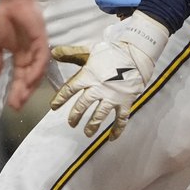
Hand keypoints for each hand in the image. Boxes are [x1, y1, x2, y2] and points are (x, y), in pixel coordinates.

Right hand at [0, 0, 47, 110]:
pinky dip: (36, 70)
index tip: (11, 105)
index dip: (16, 91)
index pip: (20, 78)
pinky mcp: (42, 41)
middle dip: (23, 93)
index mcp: (21, 57)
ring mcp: (37, 49)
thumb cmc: (3, 19)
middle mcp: (31, 56)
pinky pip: (41, 59)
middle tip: (16, 107)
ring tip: (21, 98)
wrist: (11, 1)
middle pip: (29, 79)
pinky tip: (30, 80)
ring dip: (30, 86)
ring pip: (36, 72)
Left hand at [49, 11, 167, 137]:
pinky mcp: (126, 102)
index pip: (70, 89)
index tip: (54, 107)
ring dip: (93, 125)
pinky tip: (111, 138)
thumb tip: (54, 52)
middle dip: (76, 115)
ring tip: (87, 133)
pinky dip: (117, 129)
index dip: (60, 98)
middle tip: (71, 123)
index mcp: (88, 76)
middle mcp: (99, 88)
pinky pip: (121, 119)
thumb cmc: (111, 53)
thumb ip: (71, 53)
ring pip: (100, 114)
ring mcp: (113, 97)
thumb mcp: (89, 51)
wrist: (136, 54)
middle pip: (83, 104)